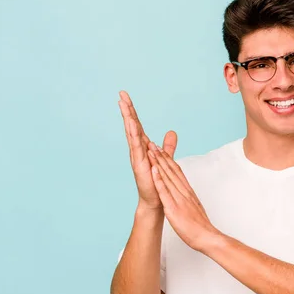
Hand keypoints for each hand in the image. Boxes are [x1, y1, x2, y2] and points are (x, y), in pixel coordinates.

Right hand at [118, 90, 176, 209]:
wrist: (156, 199)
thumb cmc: (157, 180)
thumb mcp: (164, 158)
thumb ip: (167, 146)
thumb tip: (172, 132)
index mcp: (143, 146)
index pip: (137, 125)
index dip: (132, 111)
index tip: (126, 96)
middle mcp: (138, 149)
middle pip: (132, 125)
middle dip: (127, 110)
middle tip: (121, 94)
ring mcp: (137, 156)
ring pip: (132, 133)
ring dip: (128, 118)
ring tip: (123, 104)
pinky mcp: (139, 164)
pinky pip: (136, 146)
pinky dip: (133, 134)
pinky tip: (131, 124)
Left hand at [147, 143, 221, 251]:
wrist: (207, 237)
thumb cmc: (201, 226)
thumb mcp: (195, 208)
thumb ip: (189, 199)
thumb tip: (185, 194)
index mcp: (188, 192)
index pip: (178, 172)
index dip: (168, 160)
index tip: (161, 150)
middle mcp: (184, 192)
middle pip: (172, 171)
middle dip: (162, 156)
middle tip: (153, 144)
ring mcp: (179, 199)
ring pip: (168, 177)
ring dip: (159, 163)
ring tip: (151, 151)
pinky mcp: (174, 208)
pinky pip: (165, 192)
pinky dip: (159, 180)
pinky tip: (154, 171)